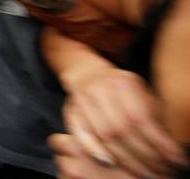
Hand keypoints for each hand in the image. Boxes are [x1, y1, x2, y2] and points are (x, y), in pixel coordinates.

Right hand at [61, 66, 187, 176]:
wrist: (87, 75)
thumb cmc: (121, 91)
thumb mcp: (142, 95)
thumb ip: (155, 118)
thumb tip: (170, 149)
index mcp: (123, 82)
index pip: (141, 117)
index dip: (158, 142)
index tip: (174, 160)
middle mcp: (100, 88)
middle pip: (121, 129)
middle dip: (143, 156)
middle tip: (158, 172)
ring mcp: (82, 99)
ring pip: (103, 135)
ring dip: (124, 159)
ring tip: (142, 172)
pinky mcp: (70, 111)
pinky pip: (81, 135)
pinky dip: (95, 151)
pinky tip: (111, 163)